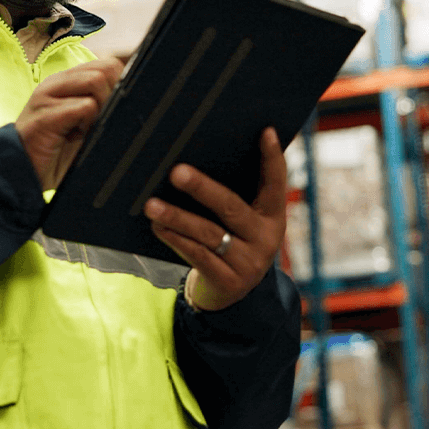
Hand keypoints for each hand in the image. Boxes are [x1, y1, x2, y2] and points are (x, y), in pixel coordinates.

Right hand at [15, 57, 124, 190]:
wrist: (20, 172)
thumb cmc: (54, 150)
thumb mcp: (83, 125)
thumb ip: (101, 108)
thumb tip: (135, 103)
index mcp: (68, 81)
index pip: (108, 64)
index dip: (120, 85)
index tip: (113, 111)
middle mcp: (58, 82)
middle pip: (107, 68)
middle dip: (114, 95)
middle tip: (100, 121)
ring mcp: (48, 95)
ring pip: (96, 81)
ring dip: (101, 108)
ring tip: (86, 129)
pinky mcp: (45, 115)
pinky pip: (84, 107)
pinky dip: (88, 124)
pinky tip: (74, 138)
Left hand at [143, 128, 287, 310]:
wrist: (232, 296)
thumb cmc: (231, 241)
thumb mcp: (242, 222)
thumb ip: (232, 195)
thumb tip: (195, 157)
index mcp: (273, 216)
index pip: (275, 183)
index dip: (272, 158)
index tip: (266, 132)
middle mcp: (266, 238)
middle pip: (231, 208)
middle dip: (202, 188)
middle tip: (176, 172)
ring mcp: (249, 263)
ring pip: (209, 234)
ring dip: (177, 217)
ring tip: (152, 205)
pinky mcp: (229, 282)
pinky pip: (198, 256)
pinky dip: (176, 239)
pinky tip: (158, 226)